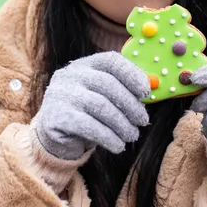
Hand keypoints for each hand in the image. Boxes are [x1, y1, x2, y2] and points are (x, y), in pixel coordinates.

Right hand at [33, 51, 150, 159]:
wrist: (55, 138)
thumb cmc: (87, 115)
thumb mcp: (102, 97)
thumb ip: (122, 89)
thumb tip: (151, 88)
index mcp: (84, 64)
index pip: (110, 61)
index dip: (131, 74)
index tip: (146, 92)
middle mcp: (70, 75)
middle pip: (107, 84)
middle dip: (130, 105)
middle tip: (143, 121)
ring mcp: (61, 94)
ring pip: (101, 107)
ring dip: (122, 124)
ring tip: (132, 135)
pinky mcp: (56, 117)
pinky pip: (89, 126)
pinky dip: (109, 138)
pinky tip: (118, 146)